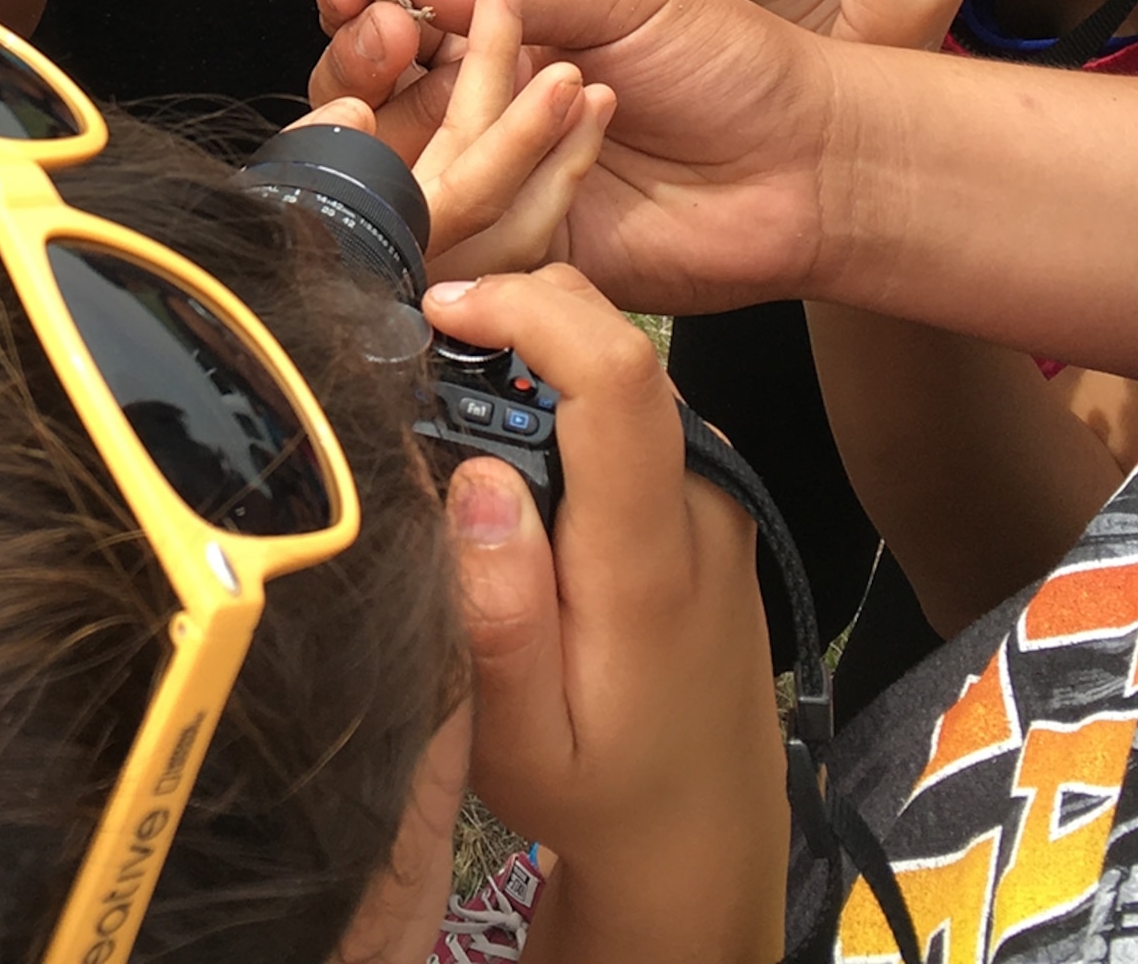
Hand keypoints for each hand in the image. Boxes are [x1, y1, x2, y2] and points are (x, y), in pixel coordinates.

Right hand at [316, 0, 843, 316]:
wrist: (811, 163)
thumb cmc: (733, 65)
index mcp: (494, 45)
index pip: (390, 26)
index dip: (358, 6)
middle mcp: (479, 119)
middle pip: (364, 105)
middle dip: (355, 63)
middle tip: (390, 39)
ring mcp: (496, 193)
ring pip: (396, 177)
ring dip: (416, 126)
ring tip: (484, 83)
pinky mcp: (523, 259)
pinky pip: (466, 242)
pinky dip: (484, 196)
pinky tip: (543, 146)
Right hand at [435, 266, 785, 955]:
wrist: (703, 827)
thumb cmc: (597, 790)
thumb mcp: (523, 742)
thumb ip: (499, 617)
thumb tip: (475, 481)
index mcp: (649, 557)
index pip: (618, 378)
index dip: (530, 312)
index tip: (441, 311)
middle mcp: (701, 504)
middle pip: (621, 347)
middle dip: (519, 314)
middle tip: (423, 350)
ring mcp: (715, 494)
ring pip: (623, 370)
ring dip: (537, 356)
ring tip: (452, 398)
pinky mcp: (709, 496)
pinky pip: (632, 409)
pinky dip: (564, 393)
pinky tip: (508, 445)